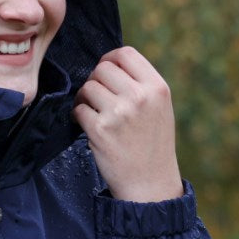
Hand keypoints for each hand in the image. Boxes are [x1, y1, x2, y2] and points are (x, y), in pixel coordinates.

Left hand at [73, 46, 184, 202]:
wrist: (150, 184)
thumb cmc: (153, 145)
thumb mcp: (160, 108)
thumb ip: (140, 84)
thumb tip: (109, 63)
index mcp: (157, 88)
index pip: (126, 54)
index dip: (110, 59)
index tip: (105, 71)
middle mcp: (139, 97)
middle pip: (102, 69)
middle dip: (95, 81)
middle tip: (97, 98)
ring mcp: (119, 113)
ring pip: (87, 87)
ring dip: (85, 98)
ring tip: (93, 112)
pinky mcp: (100, 130)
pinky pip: (78, 110)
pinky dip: (78, 116)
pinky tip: (88, 126)